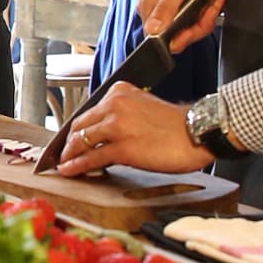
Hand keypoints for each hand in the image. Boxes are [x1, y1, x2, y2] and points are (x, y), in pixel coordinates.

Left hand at [56, 82, 213, 176]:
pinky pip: (91, 158)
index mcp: (119, 91)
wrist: (198, 133)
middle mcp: (114, 104)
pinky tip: (70, 170)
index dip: (76, 129)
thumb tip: (103, 134)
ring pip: (81, 141)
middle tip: (63, 154)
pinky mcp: (122, 147)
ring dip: (69, 155)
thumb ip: (122, 114)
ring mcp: (117, 125)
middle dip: (68, 142)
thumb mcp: (144, 107)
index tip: (70, 139)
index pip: (89, 111)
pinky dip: (77, 166)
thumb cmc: (176, 125)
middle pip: (80, 125)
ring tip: (65, 164)